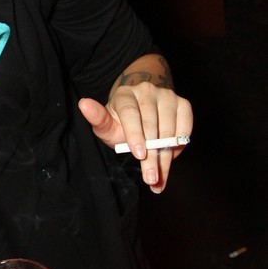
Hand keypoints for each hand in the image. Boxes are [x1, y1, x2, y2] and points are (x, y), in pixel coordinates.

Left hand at [78, 56, 192, 192]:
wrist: (141, 110)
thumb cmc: (120, 122)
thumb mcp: (107, 125)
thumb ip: (98, 119)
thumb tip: (83, 104)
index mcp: (124, 94)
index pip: (131, 113)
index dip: (135, 134)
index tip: (139, 155)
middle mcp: (146, 90)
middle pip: (151, 124)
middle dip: (152, 155)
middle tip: (150, 178)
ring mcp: (167, 95)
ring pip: (169, 129)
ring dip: (166, 157)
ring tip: (160, 177)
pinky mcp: (183, 103)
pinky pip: (185, 128)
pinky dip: (179, 146)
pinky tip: (170, 159)